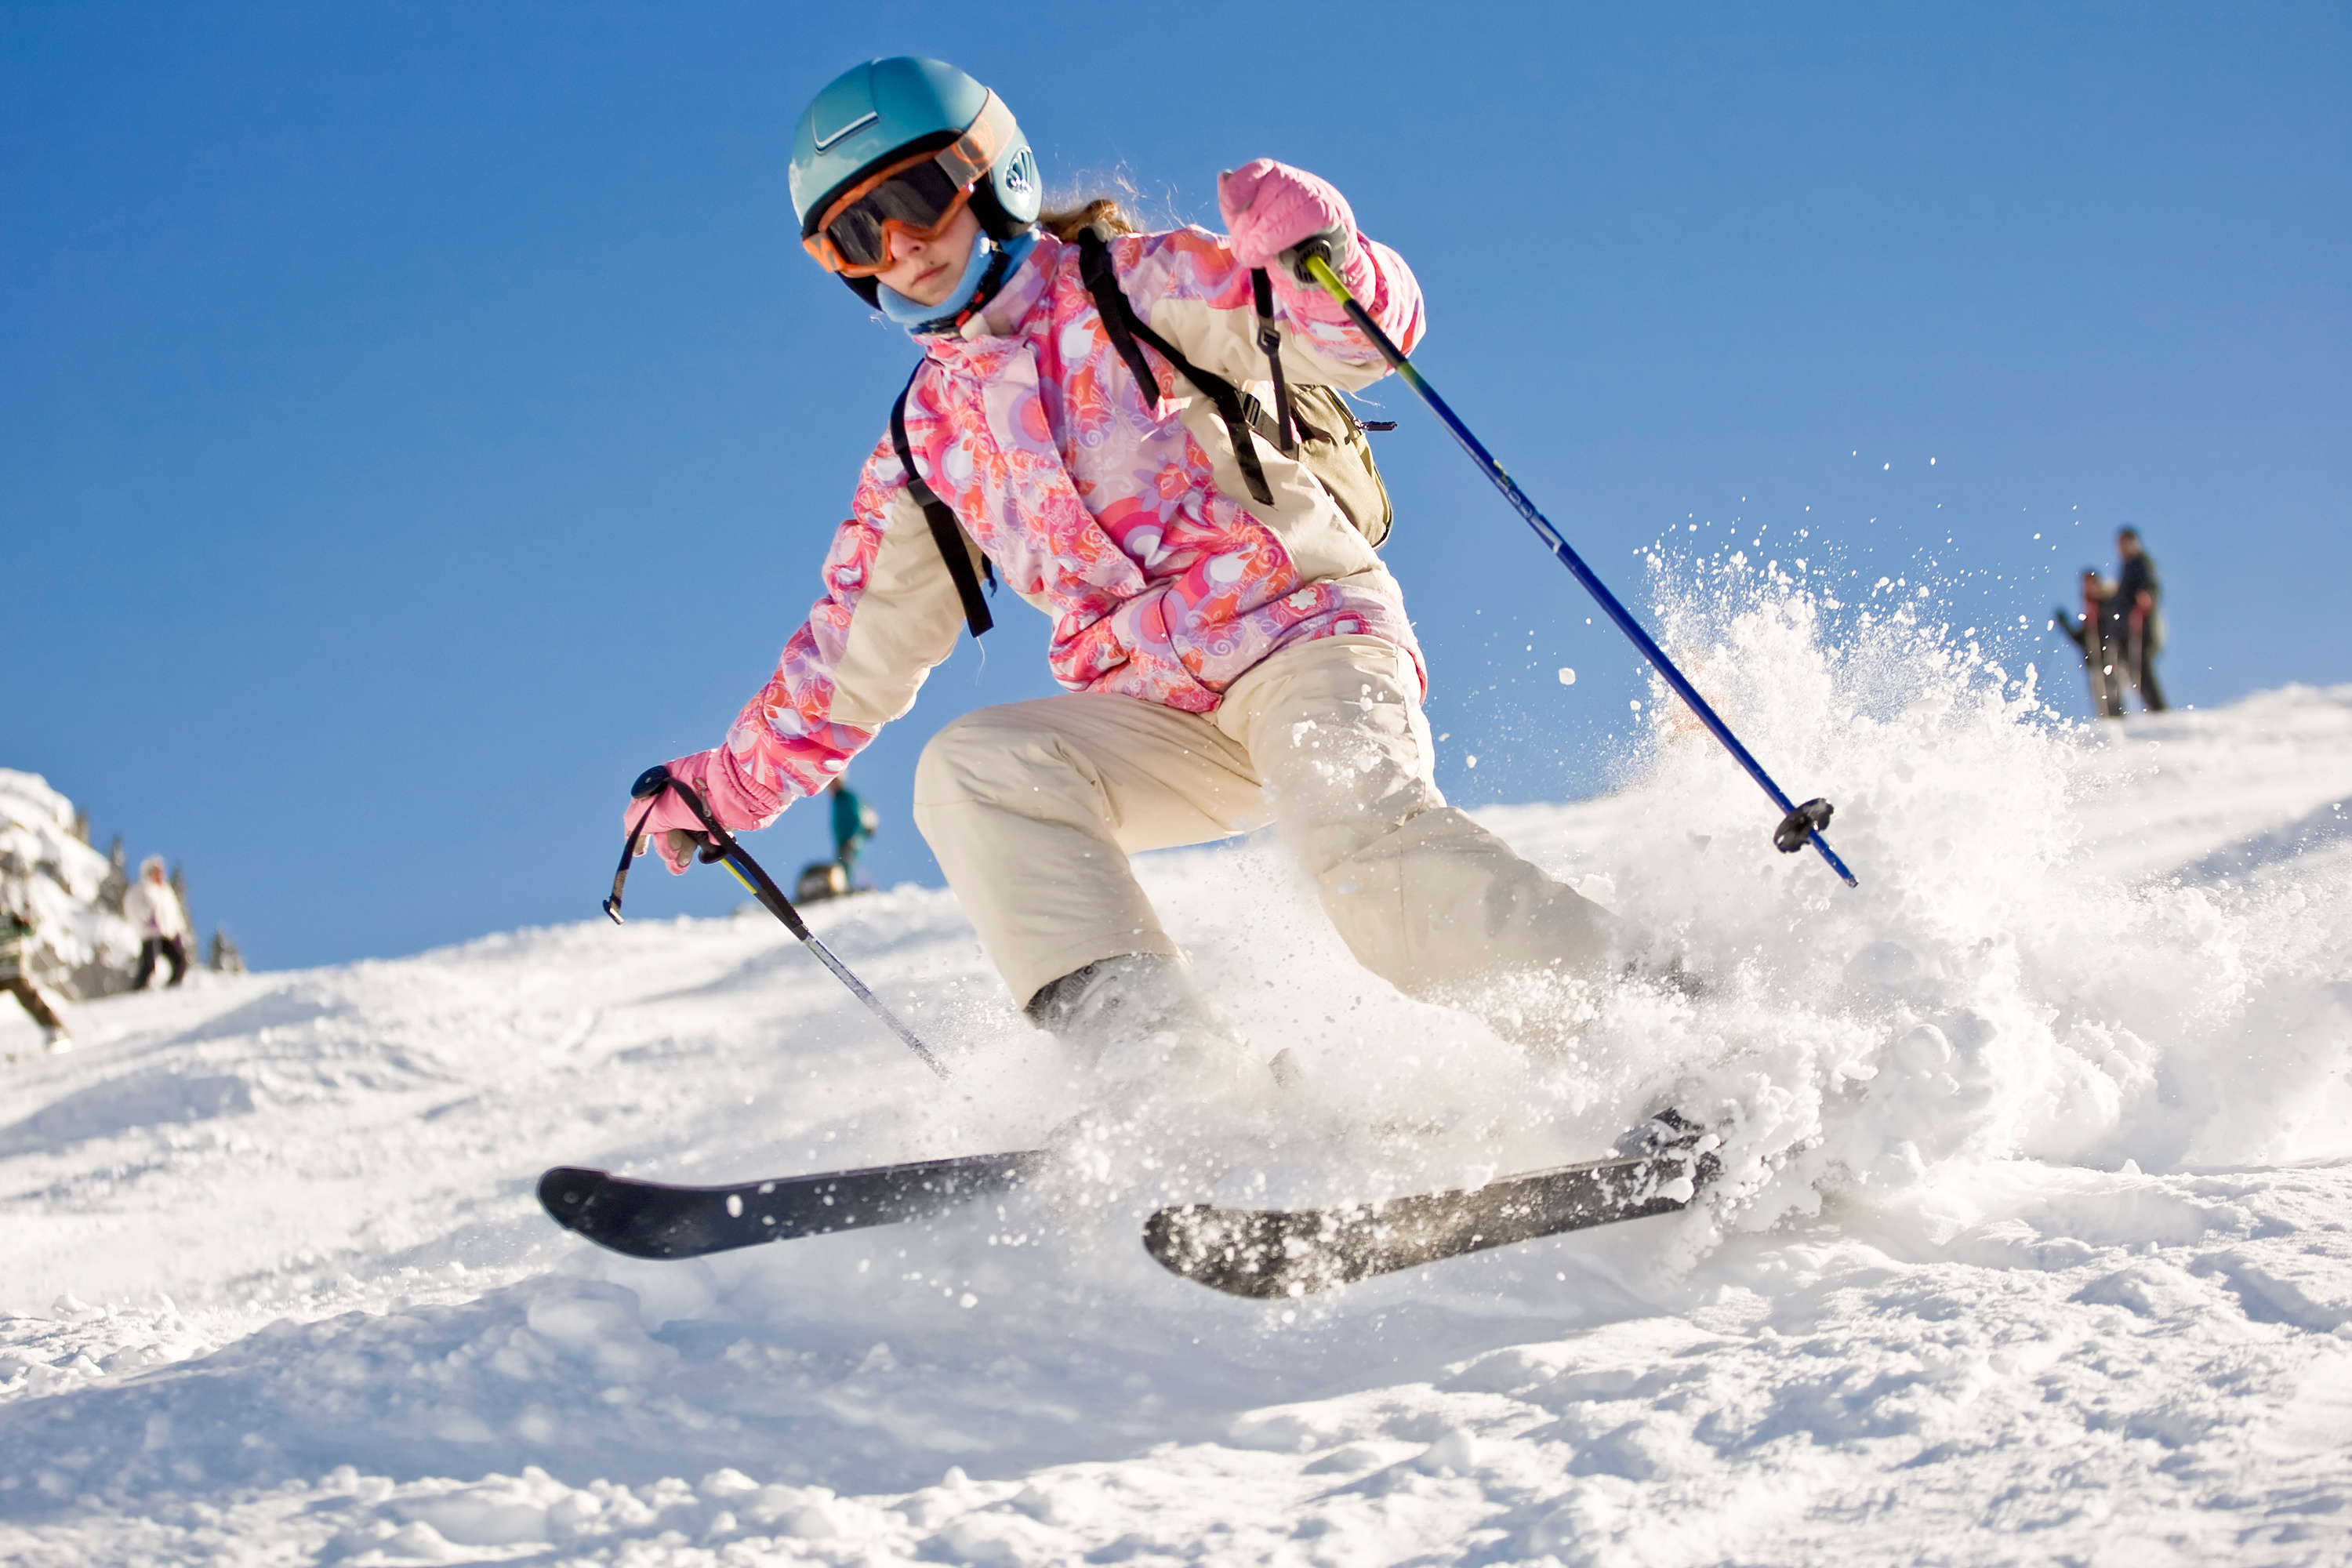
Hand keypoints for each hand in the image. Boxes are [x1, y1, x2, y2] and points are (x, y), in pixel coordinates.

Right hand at [621, 748, 776, 874]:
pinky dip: (707, 845)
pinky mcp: (722, 815)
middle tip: (675, 854)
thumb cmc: (697, 795)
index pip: (646, 812)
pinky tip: (710, 848)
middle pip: (667, 828)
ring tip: (684, 863)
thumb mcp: (660, 808)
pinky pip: (709, 835)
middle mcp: (683, 794)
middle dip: (667, 847)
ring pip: (688, 835)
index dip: (641, 833)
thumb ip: (639, 821)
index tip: (640, 853)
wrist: (740, 789)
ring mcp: (703, 805)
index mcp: (665, 785)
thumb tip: (632, 833)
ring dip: (683, 852)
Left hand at [1217, 158, 1355, 273]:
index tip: (1231, 210)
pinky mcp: (1334, 212)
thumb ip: (1238, 210)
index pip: (1259, 170)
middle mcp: (1299, 181)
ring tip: (1254, 257)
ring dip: (1266, 233)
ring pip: (1289, 201)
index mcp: (1279, 179)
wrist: (1325, 271)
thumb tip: (1223, 178)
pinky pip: (1310, 216)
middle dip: (1250, 223)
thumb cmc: (1288, 248)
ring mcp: (1318, 194)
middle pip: (1271, 188)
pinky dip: (1287, 233)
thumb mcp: (1257, 230)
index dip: (1240, 188)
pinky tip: (1275, 251)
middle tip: (1242, 252)